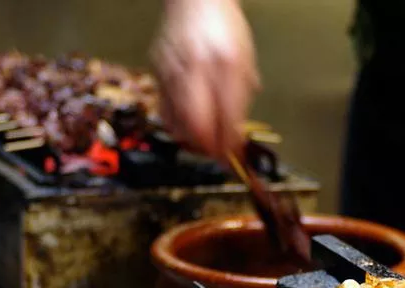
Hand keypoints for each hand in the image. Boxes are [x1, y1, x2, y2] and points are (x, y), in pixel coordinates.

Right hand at [151, 0, 259, 157]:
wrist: (195, 0)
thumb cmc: (224, 28)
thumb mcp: (246, 61)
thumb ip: (243, 98)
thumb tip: (238, 133)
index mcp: (226, 65)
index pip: (228, 117)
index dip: (231, 143)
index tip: (235, 154)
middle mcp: (197, 69)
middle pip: (198, 126)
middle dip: (210, 149)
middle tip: (218, 155)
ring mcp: (174, 71)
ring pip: (178, 124)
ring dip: (193, 142)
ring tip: (204, 145)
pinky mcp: (158, 73)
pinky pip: (164, 112)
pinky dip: (177, 127)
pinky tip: (187, 129)